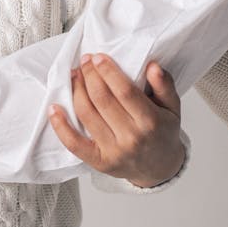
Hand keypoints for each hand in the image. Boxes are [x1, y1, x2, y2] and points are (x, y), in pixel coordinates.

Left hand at [48, 56, 184, 187]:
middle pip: (102, 99)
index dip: (108, 71)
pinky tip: (54, 108)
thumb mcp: (173, 107)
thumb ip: (164, 85)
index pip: (124, 91)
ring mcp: (113, 152)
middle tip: (84, 61)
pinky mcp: (99, 162)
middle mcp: (131, 138)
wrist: (159, 168)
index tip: (97, 57)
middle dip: (90, 76)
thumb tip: (152, 66)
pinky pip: (74, 143)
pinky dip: (61, 125)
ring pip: (86, 114)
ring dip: (76, 91)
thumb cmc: (163, 132)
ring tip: (74, 75)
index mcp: (151, 122)